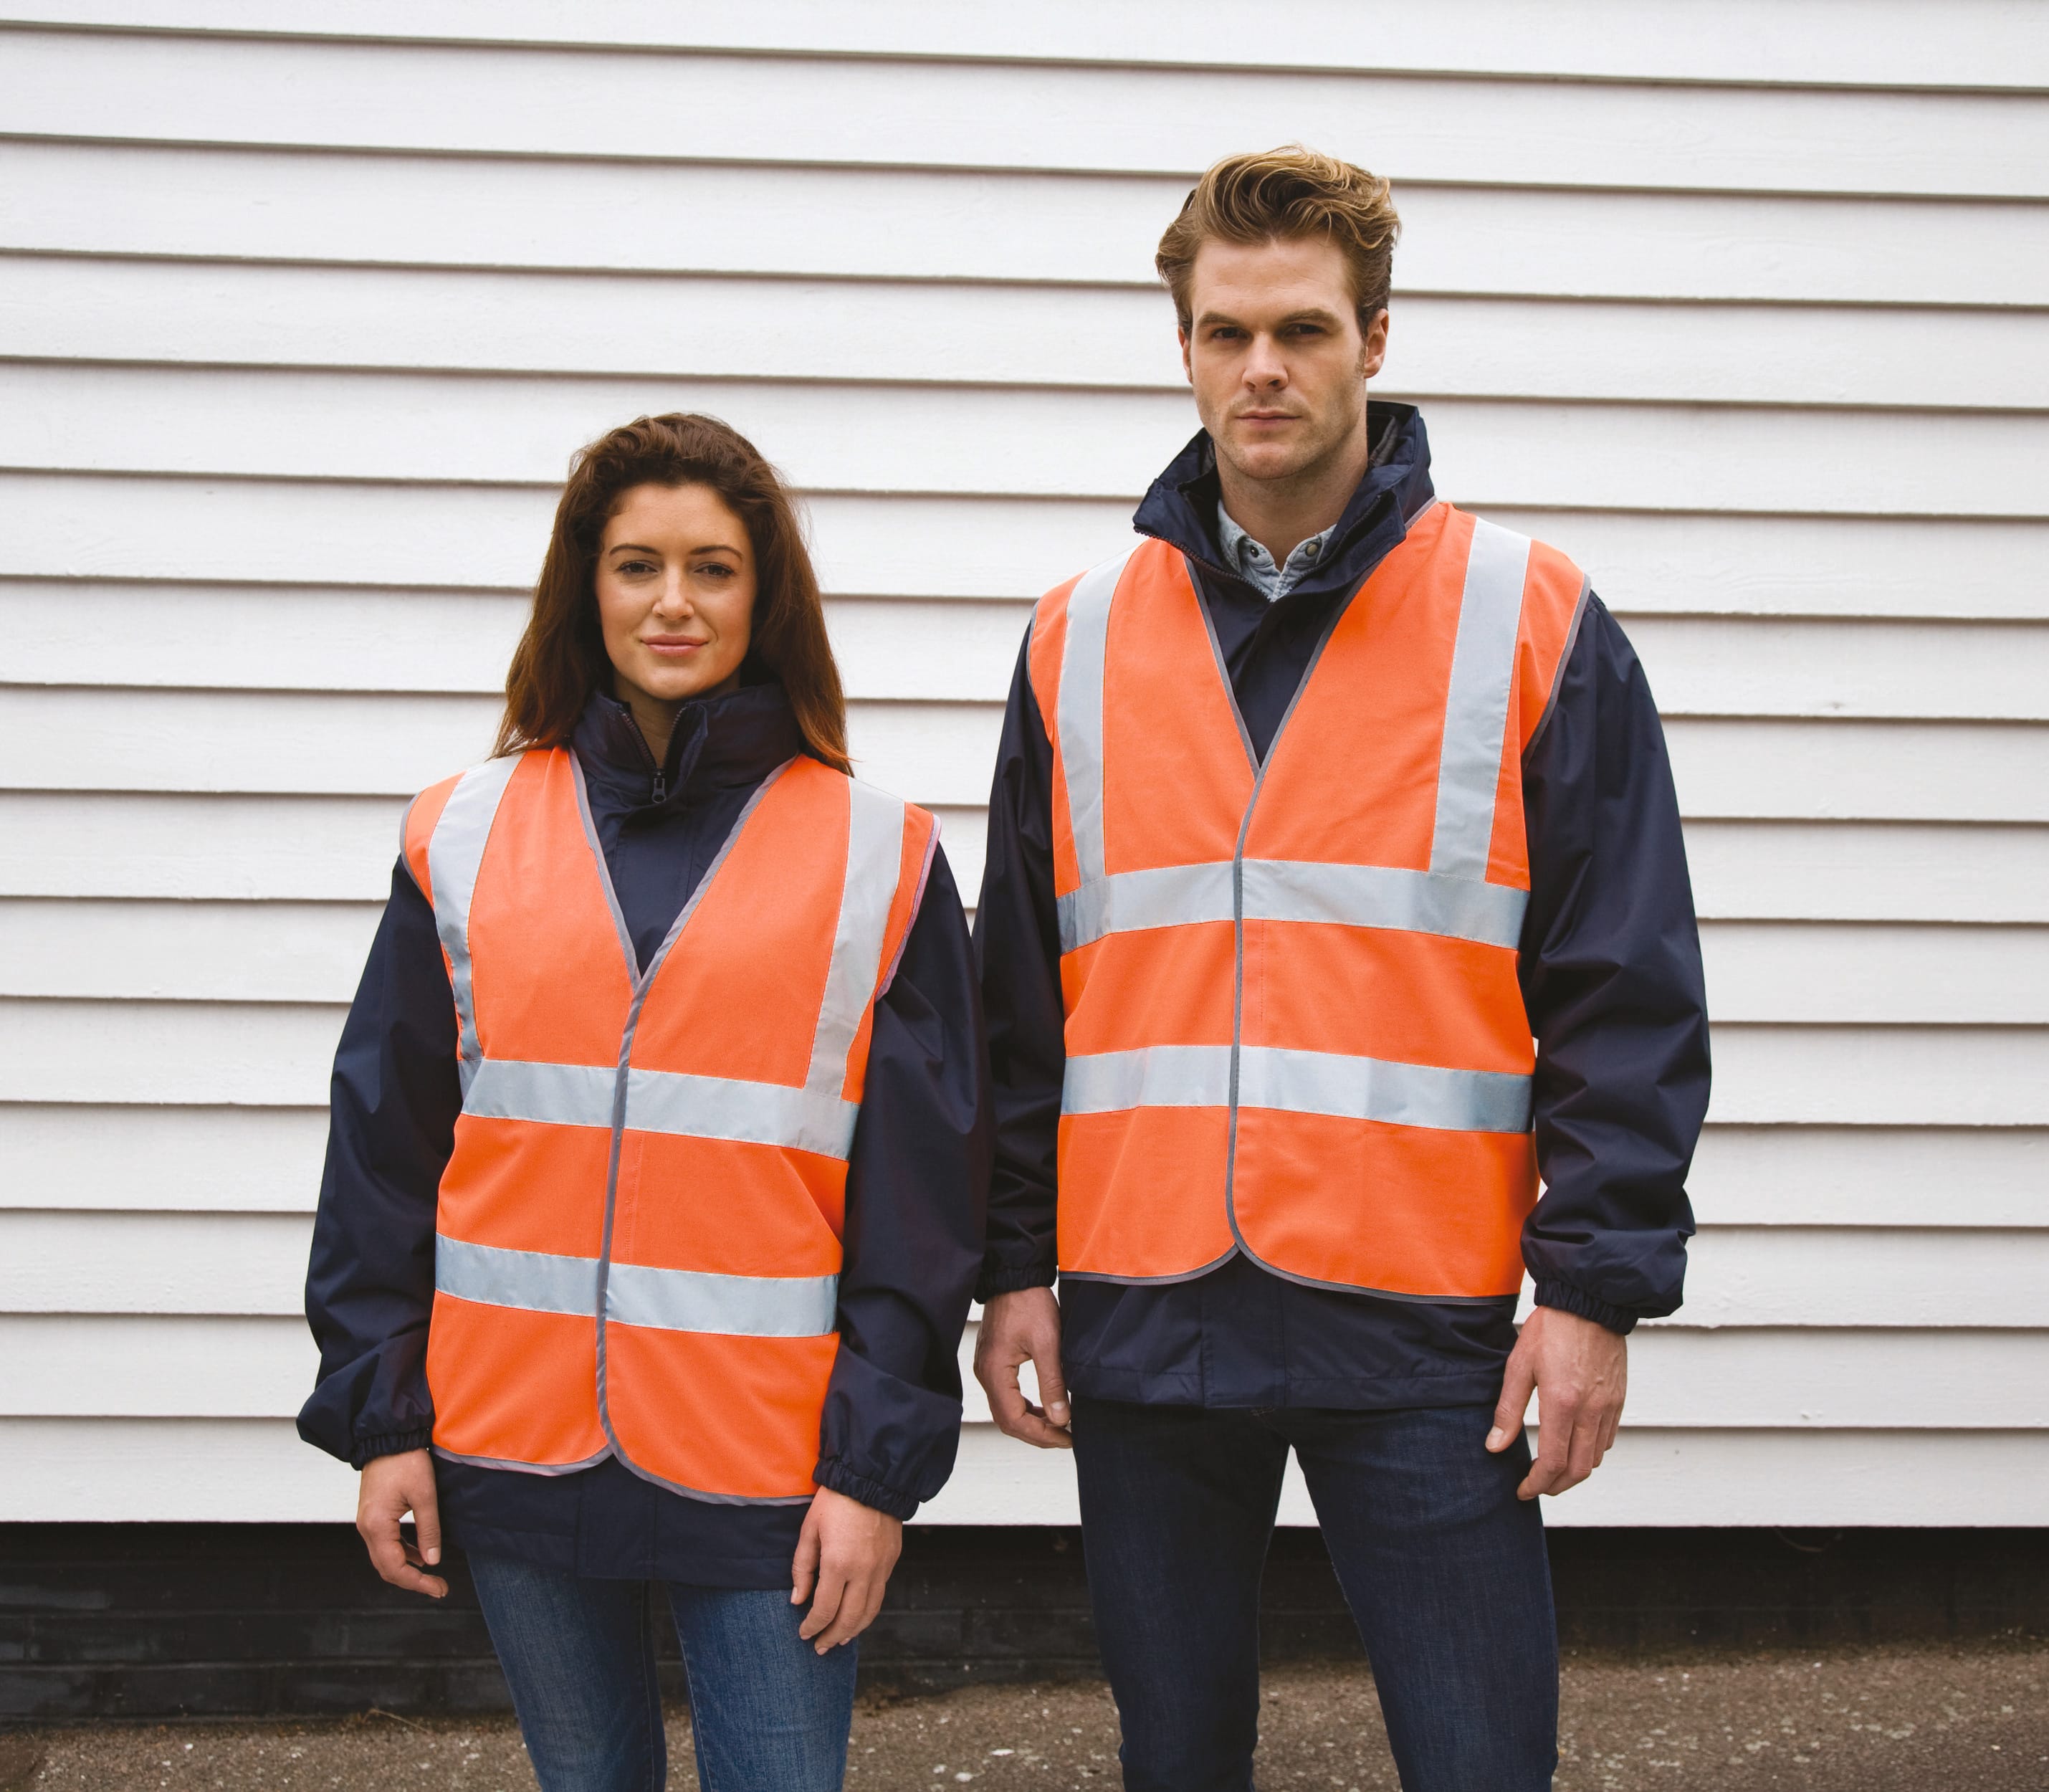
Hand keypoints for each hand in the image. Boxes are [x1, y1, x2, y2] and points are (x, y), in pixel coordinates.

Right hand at [357, 1448, 447, 1597]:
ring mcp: (367, 1522)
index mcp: (377, 1526)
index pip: (395, 1568)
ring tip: (432, 1576)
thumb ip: (429, 1530)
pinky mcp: (373, 1515)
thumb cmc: (406, 1461)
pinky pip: (385, 1543)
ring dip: (407, 1569)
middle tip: (439, 1587)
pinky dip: (402, 1553)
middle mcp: (366, 1528)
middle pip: (386, 1568)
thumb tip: (433, 1561)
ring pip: (385, 1557)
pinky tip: (420, 1554)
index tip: (439, 1588)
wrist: (387, 1437)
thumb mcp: (425, 1495)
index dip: (417, 1583)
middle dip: (413, 1581)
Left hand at [791, 1486, 901, 1652]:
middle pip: (849, 1619)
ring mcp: (881, 1567)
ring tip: (840, 1638)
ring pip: (870, 1612)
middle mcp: (863, 1571)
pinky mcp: (892, 1561)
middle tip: (820, 1647)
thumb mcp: (809, 1531)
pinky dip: (868, 1611)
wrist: (872, 1478)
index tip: (803, 1633)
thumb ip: (802, 1568)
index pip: (824, 1610)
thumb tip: (797, 1600)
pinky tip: (858, 1615)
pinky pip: (880, 1595)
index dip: (812, 1626)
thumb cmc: (835, 1501)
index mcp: (838, 1564)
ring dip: (854, 1630)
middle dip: (832, 1637)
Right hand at [973, 1287, 1071, 1448]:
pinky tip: (1043, 1408)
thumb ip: (1053, 1383)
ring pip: (1006, 1410)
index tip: (1067, 1437)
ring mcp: (987, 1369)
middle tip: (1065, 1438)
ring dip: (1031, 1423)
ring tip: (1058, 1427)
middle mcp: (985, 1374)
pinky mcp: (993, 1363)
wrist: (1015, 1277)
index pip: (1014, 1420)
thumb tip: (1060, 1418)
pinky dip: (1025, 1408)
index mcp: (994, 1372)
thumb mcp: (1048, 1343)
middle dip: (1037, 1434)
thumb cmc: (1028, 1303)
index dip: (1042, 1435)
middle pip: (1007, 1420)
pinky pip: (1006, 1396)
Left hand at [1486, 1305, 1627, 1500]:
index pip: (1552, 1463)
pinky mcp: (1619, 1399)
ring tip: (1552, 1470)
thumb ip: (1508, 1410)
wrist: (1589, 1301)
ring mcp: (1609, 1407)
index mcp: (1561, 1403)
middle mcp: (1590, 1411)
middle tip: (1536, 1487)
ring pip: (1596, 1458)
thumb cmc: (1551, 1329)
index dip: (1536, 1484)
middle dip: (1556, 1487)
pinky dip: (1591, 1452)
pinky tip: (1574, 1445)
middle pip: (1579, 1470)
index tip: (1522, 1490)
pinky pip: (1608, 1439)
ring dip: (1575, 1472)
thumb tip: (1495, 1447)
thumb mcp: (1519, 1365)